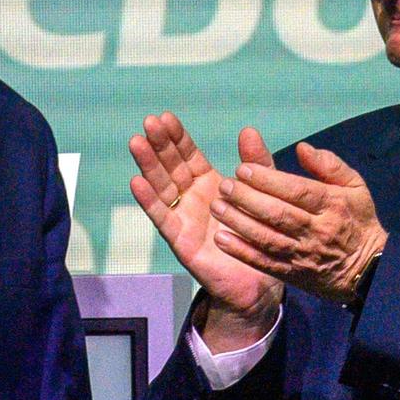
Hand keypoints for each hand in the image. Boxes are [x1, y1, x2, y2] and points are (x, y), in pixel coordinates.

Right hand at [129, 113, 282, 347]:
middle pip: (171, 167)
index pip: (188, 156)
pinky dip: (149, 201)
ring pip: (162, 188)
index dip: (177, 138)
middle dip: (160, 145)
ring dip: (148, 166)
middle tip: (148, 122)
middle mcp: (192, 199)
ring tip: (137, 143)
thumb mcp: (264, 194)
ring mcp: (183, 219)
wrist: (259, 282)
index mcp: (210, 185)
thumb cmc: (261, 237)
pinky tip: (136, 182)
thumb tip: (249, 130)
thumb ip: (256, 165)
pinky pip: (163, 218)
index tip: (165, 117)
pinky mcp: (181, 241)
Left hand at [211, 140, 388, 305]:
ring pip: (267, 238)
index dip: (268, 180)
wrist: (367, 270)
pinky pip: (264, 262)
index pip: (297, 191)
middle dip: (247, 199)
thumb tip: (303, 148)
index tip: (243, 169)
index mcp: (333, 205)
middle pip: (278, 214)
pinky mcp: (292, 273)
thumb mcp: (355, 186)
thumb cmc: (356, 220)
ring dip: (238, 222)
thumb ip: (329, 165)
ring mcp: (303, 254)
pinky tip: (221, 239)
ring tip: (217, 207)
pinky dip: (241, 251)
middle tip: (225, 185)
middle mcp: (317, 230)